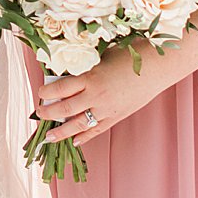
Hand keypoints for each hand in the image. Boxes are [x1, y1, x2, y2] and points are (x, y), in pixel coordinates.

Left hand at [32, 48, 158, 148]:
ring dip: (62, 132)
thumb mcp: (102, 58)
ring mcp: (107, 109)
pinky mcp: (117, 116)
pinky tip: (75, 141)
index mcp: (91, 78)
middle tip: (39, 114)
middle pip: (66, 109)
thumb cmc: (130, 55)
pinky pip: (98, 130)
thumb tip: (67, 78)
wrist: (157, 66)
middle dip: (49, 113)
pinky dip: (85, 136)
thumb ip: (85, 70)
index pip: (60, 89)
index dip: (46, 92)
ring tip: (50, 137)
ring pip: (80, 124)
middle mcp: (96, 96)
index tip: (40, 92)